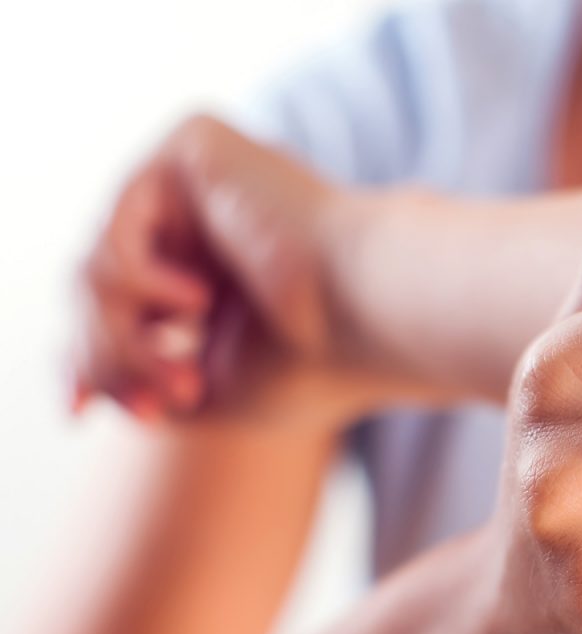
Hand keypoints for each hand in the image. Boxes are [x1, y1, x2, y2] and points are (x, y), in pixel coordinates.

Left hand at [70, 114, 364, 427]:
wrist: (376, 317)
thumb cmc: (318, 364)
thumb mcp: (213, 393)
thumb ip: (143, 381)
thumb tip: (82, 384)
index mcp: (218, 270)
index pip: (120, 306)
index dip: (90, 356)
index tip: (79, 414)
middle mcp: (206, 219)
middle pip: (99, 286)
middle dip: (106, 352)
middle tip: (151, 408)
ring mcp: (200, 180)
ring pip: (101, 262)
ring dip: (124, 336)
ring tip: (185, 374)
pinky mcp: (196, 143)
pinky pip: (122, 218)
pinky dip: (140, 277)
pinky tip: (196, 305)